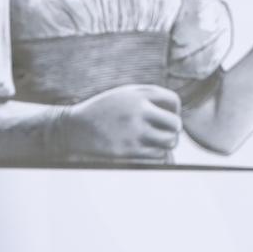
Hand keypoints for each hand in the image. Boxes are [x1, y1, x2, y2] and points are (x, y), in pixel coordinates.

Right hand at [57, 84, 180, 159]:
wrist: (73, 129)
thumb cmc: (103, 111)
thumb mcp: (124, 95)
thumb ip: (150, 98)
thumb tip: (178, 116)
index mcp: (138, 95)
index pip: (174, 101)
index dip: (174, 110)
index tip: (165, 117)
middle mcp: (138, 112)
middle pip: (175, 125)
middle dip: (173, 130)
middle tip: (164, 133)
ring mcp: (133, 132)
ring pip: (169, 143)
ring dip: (165, 144)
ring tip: (154, 142)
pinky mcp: (128, 151)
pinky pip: (156, 156)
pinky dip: (155, 155)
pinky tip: (144, 151)